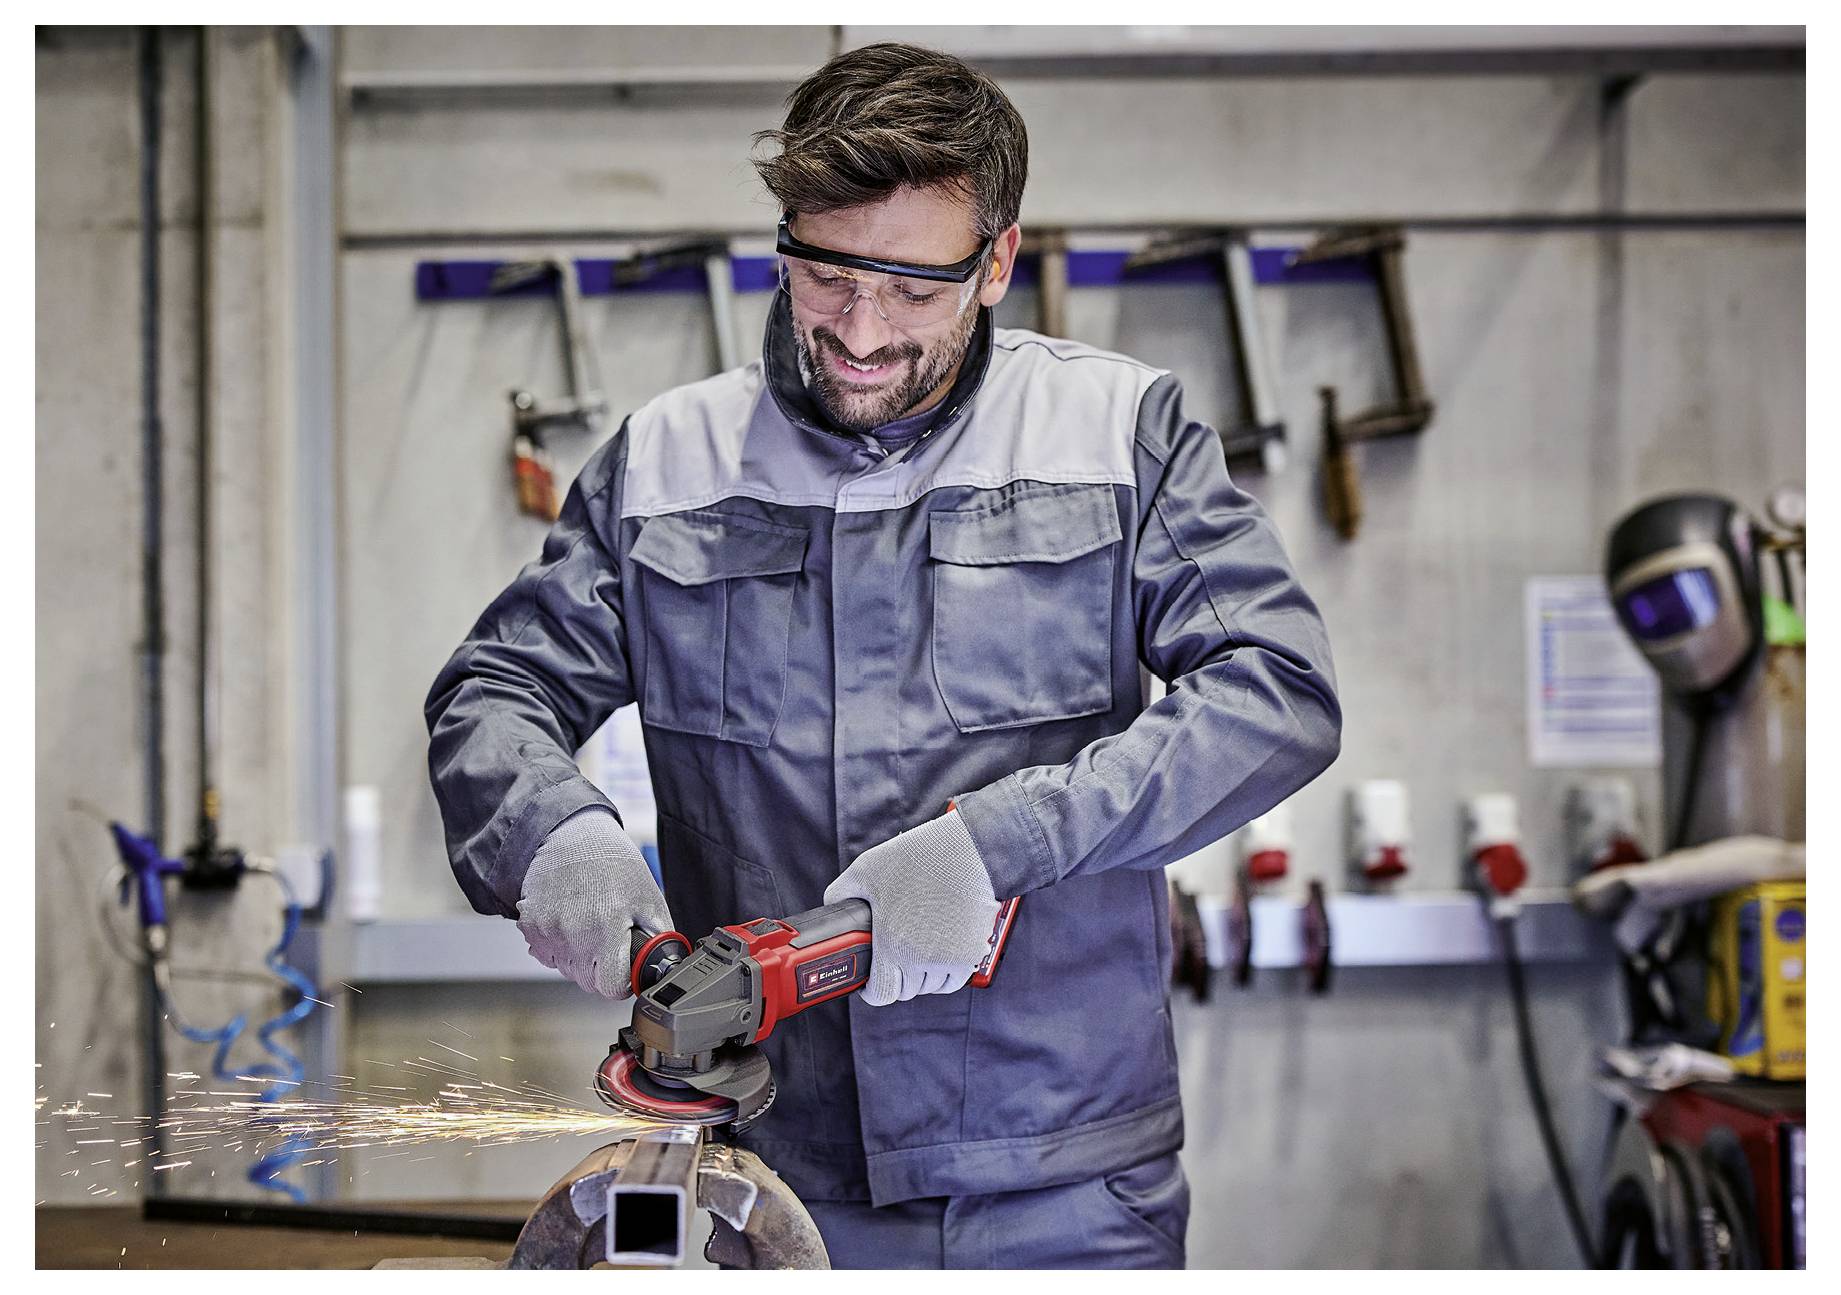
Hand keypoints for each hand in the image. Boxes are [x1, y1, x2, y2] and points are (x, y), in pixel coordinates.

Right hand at [517, 807, 671, 998]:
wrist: (571, 837)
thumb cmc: (612, 863)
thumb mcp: (649, 898)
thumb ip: (659, 937)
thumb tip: (665, 966)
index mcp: (607, 926)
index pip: (610, 987)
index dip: (621, 981)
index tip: (623, 968)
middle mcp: (574, 932)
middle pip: (587, 981)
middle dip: (601, 968)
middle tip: (607, 938)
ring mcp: (548, 930)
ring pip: (566, 969)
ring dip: (578, 957)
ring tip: (588, 923)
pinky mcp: (530, 926)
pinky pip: (546, 954)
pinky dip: (558, 945)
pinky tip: (569, 920)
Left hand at [823, 810, 1000, 1004]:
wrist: (970, 851)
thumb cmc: (920, 858)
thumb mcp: (866, 869)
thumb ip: (841, 893)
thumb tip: (831, 908)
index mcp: (892, 943)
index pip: (880, 994)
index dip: (871, 990)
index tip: (869, 982)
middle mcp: (922, 958)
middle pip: (905, 992)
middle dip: (895, 978)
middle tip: (892, 958)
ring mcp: (949, 959)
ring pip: (930, 987)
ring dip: (921, 976)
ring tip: (916, 949)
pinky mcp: (971, 955)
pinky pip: (954, 980)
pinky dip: (944, 973)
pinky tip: (938, 952)